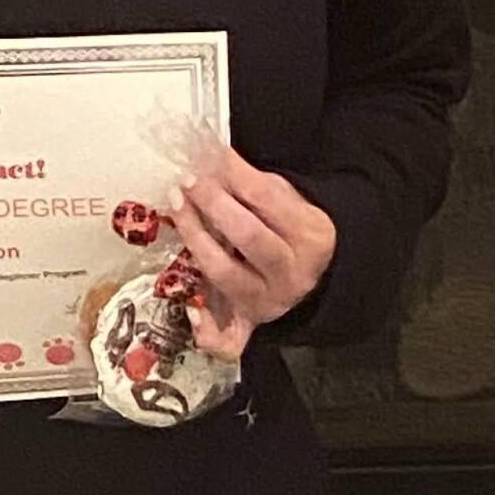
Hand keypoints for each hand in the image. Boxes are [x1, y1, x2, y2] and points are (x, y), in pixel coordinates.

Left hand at [166, 141, 337, 362]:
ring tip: (177, 206)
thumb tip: (210, 160)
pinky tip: (189, 309)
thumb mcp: (290, 202)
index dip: (233, 174)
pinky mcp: (250, 325)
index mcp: (309, 236)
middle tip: (188, 181)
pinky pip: (228, 339)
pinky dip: (206, 329)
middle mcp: (291, 273)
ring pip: (224, 274)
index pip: (266, 199)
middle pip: (247, 236)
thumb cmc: (293, 230)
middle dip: (213, 204)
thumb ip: (255, 186)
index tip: (207, 155)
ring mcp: (269, 302)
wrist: (318, 278)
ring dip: (194, 238)